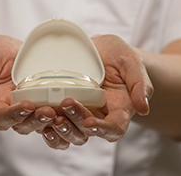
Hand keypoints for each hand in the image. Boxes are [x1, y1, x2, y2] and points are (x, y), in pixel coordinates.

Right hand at [0, 35, 55, 132]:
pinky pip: (52, 114)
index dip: (13, 115)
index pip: (1, 117)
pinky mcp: (42, 103)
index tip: (26, 105)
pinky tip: (71, 108)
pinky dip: (61, 114)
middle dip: (35, 120)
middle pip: (23, 125)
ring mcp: (29, 109)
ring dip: (50, 120)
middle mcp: (12, 111)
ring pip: (39, 123)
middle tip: (48, 111)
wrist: (7, 53)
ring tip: (61, 111)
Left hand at [42, 34, 153, 148]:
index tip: (91, 122)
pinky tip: (37, 113)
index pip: (114, 128)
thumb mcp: (131, 62)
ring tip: (48, 112)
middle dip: (76, 120)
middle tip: (65, 104)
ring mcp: (80, 111)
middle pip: (87, 129)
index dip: (103, 129)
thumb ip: (140, 84)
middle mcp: (98, 114)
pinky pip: (55, 120)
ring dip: (59, 126)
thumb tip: (143, 109)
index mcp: (118, 109)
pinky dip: (46, 122)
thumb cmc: (118, 56)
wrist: (98, 50)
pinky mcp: (63, 106)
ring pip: (69, 129)